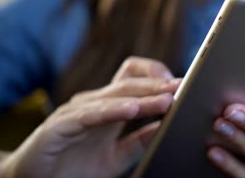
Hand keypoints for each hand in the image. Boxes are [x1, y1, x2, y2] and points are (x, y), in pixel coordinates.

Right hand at [0, 57, 181, 177]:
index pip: (134, 78)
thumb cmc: (77, 168)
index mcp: (108, 106)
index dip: (156, 76)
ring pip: (115, 95)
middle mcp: (94, 102)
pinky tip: (133, 109)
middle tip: (183, 86)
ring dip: (144, 96)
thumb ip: (140, 141)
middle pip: (130, 83)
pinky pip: (90, 114)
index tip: (183, 85)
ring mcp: (77, 110)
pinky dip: (112, 110)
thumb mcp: (118, 157)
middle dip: (158, 84)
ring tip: (168, 99)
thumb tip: (167, 125)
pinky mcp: (60, 124)